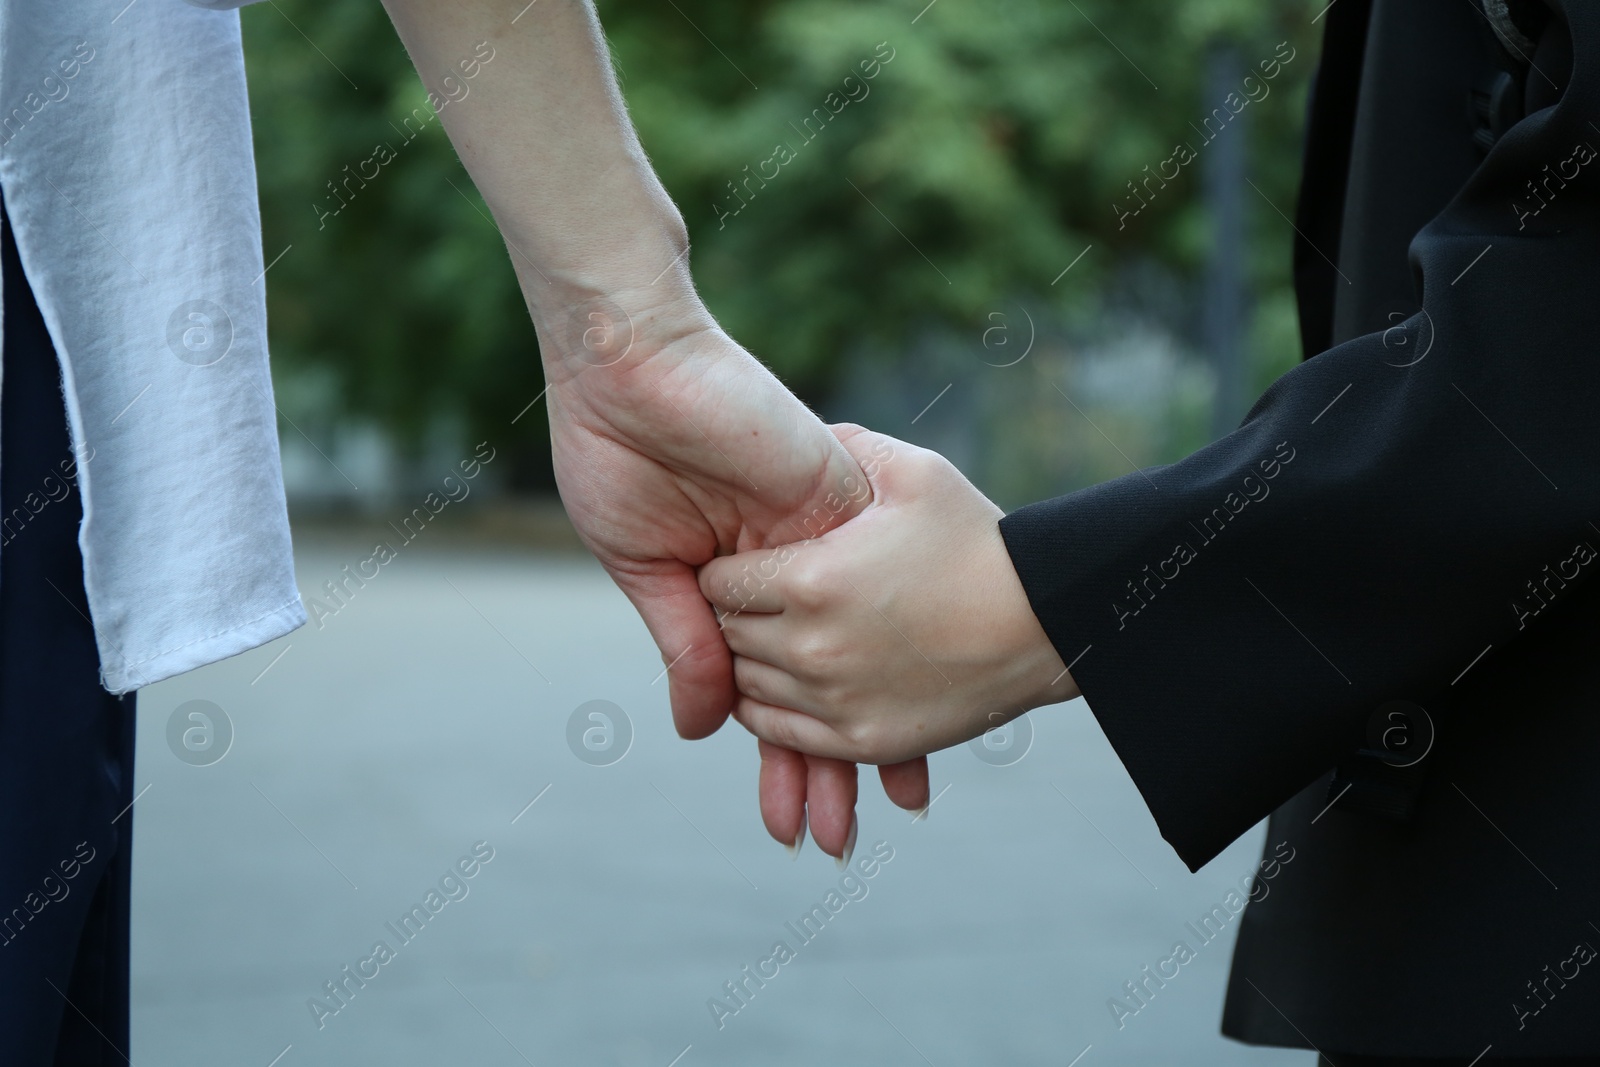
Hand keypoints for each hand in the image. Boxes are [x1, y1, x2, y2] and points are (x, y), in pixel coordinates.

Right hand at [538, 292, 927, 856]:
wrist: (629, 361)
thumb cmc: (618, 452)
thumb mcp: (646, 568)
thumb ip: (688, 644)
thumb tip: (704, 730)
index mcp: (733, 585)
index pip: (765, 687)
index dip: (778, 753)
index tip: (791, 819)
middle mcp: (785, 572)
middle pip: (820, 683)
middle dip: (825, 765)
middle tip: (834, 842)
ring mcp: (817, 542)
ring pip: (854, 652)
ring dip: (864, 731)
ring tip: (881, 812)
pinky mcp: (837, 503)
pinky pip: (868, 586)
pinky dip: (882, 653)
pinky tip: (904, 715)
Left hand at [699, 425, 1077, 764]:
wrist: (1043, 622)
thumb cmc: (977, 540)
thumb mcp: (913, 472)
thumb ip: (843, 448)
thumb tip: (796, 441)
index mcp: (812, 578)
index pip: (717, 582)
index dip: (729, 567)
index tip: (751, 561)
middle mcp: (811, 646)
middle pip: (728, 634)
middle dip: (738, 613)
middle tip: (763, 599)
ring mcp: (834, 700)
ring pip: (746, 685)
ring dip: (752, 661)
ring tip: (779, 636)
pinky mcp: (858, 740)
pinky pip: (777, 731)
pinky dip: (770, 709)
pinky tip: (790, 682)